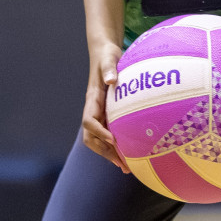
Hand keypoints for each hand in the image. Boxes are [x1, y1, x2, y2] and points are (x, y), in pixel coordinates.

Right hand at [81, 45, 130, 173]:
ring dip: (109, 153)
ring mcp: (100, 113)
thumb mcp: (109, 58)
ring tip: (126, 167)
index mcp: (92, 99)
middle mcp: (93, 109)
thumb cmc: (107, 56)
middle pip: (91, 137)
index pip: (88, 120)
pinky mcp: (108, 114)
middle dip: (104, 151)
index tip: (113, 139)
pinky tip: (131, 154)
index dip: (99, 132)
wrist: (104, 53)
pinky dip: (116, 147)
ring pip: (98, 139)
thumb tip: (111, 80)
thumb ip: (109, 68)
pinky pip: (108, 134)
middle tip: (122, 163)